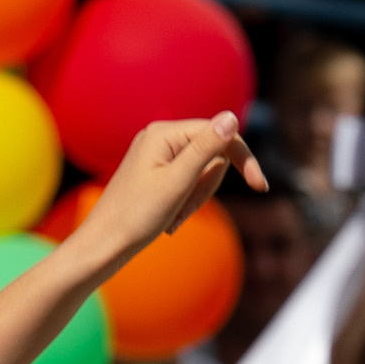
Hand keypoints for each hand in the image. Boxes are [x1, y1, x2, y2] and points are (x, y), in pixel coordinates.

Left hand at [74, 115, 267, 284]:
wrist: (104, 246)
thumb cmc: (136, 216)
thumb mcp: (178, 182)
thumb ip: (206, 148)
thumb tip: (232, 117)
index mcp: (163, 133)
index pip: (219, 134)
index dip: (242, 159)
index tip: (260, 187)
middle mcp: (159, 138)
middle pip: (211, 155)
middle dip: (206, 188)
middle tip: (184, 211)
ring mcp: (156, 156)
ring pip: (201, 173)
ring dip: (195, 200)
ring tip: (174, 219)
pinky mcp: (156, 175)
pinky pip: (187, 184)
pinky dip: (185, 205)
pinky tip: (169, 222)